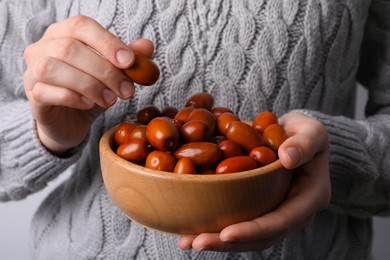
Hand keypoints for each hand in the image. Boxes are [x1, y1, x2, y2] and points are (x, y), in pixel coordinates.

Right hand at [23, 15, 154, 154]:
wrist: (71, 121)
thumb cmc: (91, 91)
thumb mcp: (114, 74)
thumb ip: (129, 60)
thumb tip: (147, 46)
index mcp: (64, 33)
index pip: (81, 26)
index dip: (107, 42)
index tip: (130, 62)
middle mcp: (43, 47)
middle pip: (69, 49)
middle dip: (105, 71)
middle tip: (127, 91)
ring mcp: (32, 71)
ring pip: (54, 68)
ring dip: (89, 85)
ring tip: (111, 101)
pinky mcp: (32, 95)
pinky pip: (46, 92)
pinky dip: (72, 98)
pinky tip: (89, 104)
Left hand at [178, 111, 330, 251]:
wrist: (296, 136)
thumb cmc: (305, 131)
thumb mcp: (312, 131)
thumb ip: (304, 142)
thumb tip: (288, 158)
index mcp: (311, 198)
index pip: (281, 221)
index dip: (254, 230)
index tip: (226, 233)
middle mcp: (295, 213)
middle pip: (261, 237)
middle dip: (228, 243)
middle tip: (195, 242)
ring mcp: (277, 213)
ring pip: (248, 237)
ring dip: (218, 241)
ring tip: (187, 241)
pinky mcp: (261, 208)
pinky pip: (241, 222)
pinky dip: (217, 227)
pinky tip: (192, 227)